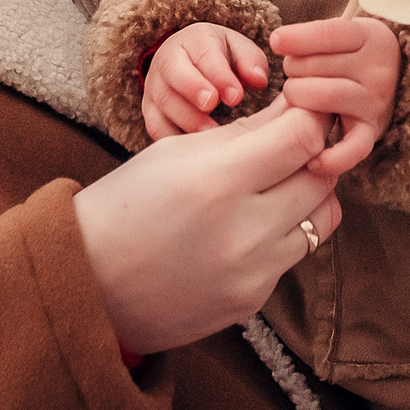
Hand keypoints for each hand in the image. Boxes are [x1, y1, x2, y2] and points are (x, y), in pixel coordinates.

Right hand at [72, 97, 341, 355]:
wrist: (87, 284)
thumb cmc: (126, 205)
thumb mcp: (177, 152)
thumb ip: (246, 132)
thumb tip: (300, 108)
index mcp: (216, 182)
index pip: (304, 137)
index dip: (312, 115)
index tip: (304, 109)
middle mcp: (243, 232)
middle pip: (322, 177)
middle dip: (315, 152)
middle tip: (294, 142)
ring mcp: (252, 273)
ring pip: (322, 218)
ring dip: (309, 194)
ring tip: (276, 183)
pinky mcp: (252, 300)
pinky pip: (294, 254)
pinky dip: (283, 232)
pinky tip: (249, 224)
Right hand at [142, 21, 271, 138]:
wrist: (191, 62)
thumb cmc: (223, 59)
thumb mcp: (239, 51)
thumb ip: (250, 62)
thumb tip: (259, 80)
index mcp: (194, 40)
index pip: (205, 54)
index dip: (219, 75)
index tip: (236, 96)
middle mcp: (168, 59)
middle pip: (175, 73)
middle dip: (193, 89)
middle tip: (212, 106)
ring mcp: (155, 85)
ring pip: (163, 101)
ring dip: (185, 118)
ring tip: (209, 133)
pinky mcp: (150, 110)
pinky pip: (155, 125)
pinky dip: (171, 137)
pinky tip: (192, 150)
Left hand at [271, 13, 399, 174]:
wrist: (394, 78)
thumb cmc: (355, 52)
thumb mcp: (343, 32)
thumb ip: (312, 34)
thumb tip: (278, 41)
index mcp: (371, 37)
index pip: (327, 35)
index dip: (296, 39)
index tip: (277, 42)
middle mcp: (377, 70)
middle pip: (314, 66)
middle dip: (296, 68)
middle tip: (302, 72)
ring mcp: (375, 103)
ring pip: (319, 97)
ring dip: (298, 97)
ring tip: (300, 95)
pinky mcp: (372, 132)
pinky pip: (353, 149)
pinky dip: (332, 158)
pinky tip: (313, 161)